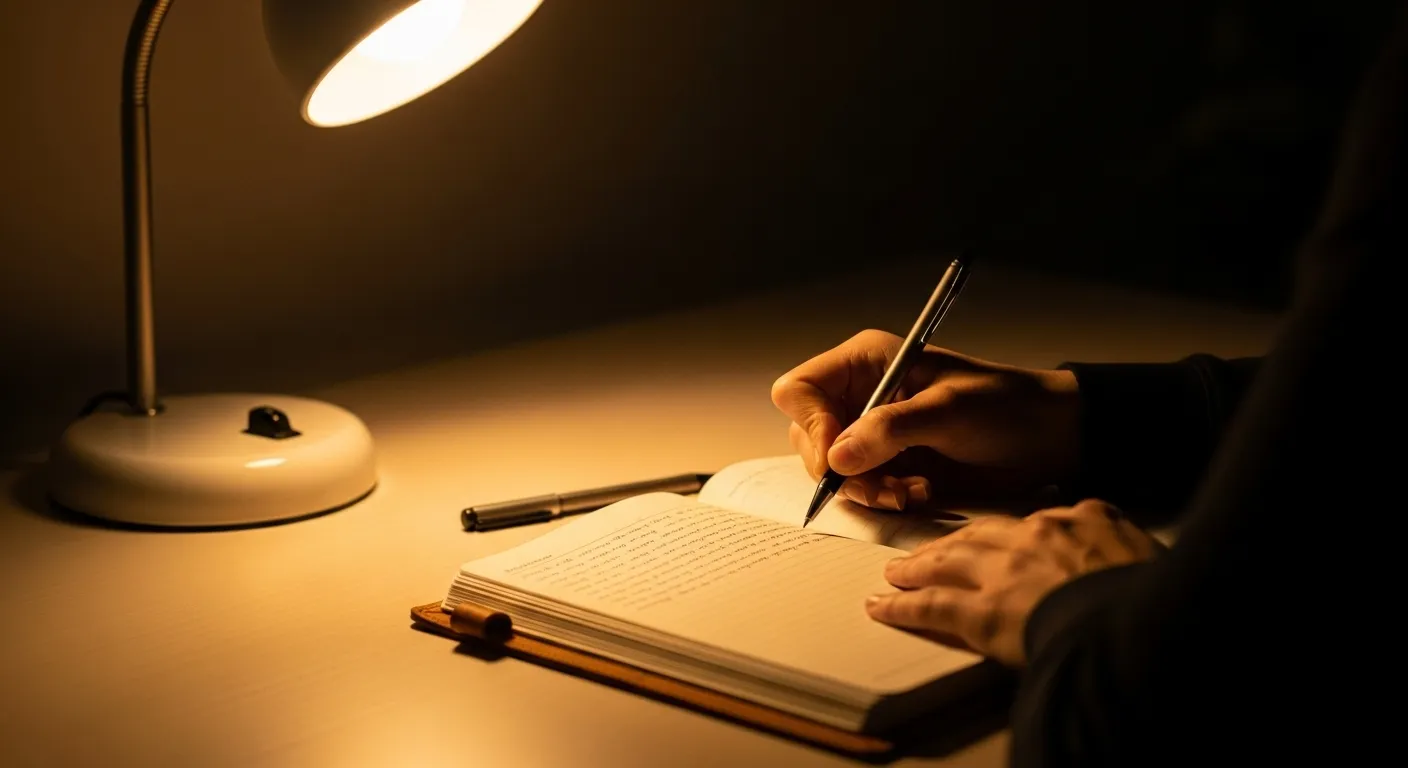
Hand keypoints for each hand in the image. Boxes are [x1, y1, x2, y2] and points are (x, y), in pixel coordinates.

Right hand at [770, 329, 1080, 509]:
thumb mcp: (948, 411)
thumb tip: (837, 457)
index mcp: (866, 363)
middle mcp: (861, 394)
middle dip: (841, 468)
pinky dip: (882, 497)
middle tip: (880, 484)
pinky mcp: (888, 462)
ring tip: (909, 490)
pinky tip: (918, 492)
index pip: (800, 389)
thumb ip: (890, 430)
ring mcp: (873, 430)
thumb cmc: (1006, 407)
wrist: (1048, 438)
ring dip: (866, 488)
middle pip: (809, 435)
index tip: (837, 457)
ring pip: (833, 468)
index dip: (810, 425)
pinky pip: (861, 487)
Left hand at [864, 500, 1162, 665]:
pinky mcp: (981, 613)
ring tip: (897, 573)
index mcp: (1072, 521)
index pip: (1030, 523)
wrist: (1133, 618)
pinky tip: (881, 607)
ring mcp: (1001, 574)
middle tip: (927, 552)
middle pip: (977, 536)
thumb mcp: (1141, 542)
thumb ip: (1113, 531)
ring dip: (917, 568)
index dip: (1007, 536)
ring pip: (945, 564)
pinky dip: (901, 607)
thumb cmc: (1145, 588)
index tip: (997, 542)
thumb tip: (1110, 530)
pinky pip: (930, 607)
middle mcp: (1028, 539)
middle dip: (948, 545)